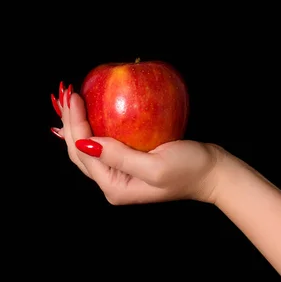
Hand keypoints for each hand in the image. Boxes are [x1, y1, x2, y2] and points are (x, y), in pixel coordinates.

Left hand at [51, 82, 221, 204]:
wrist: (213, 173)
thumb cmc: (189, 169)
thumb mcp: (155, 166)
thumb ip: (120, 157)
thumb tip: (86, 142)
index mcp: (115, 187)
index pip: (84, 152)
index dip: (74, 124)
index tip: (75, 96)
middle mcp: (113, 183)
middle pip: (79, 152)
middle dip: (69, 123)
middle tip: (66, 94)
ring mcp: (120, 174)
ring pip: (88, 148)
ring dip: (77, 125)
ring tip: (69, 103)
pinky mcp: (128, 163)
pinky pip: (104, 144)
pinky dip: (93, 128)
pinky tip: (87, 115)